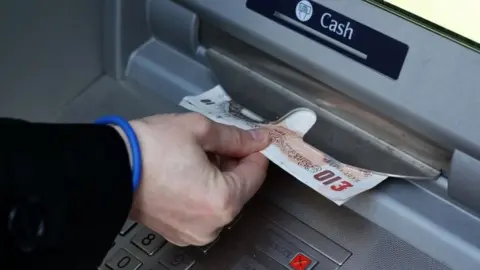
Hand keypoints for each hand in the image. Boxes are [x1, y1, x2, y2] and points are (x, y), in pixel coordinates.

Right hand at [120, 113, 270, 245]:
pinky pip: (203, 211)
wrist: (107, 167)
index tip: (253, 139)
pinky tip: (189, 172)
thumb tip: (258, 140)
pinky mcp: (178, 233)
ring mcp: (194, 233)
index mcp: (222, 202)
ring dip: (219, 178)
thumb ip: (235, 137)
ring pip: (221, 200)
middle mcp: (212, 225)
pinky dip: (203, 192)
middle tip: (220, 143)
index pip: (255, 174)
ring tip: (199, 156)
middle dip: (235, 164)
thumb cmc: (150, 148)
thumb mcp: (199, 130)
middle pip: (239, 189)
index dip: (255, 151)